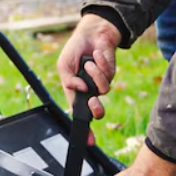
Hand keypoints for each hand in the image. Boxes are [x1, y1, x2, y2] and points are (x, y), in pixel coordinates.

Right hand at [57, 14, 120, 143]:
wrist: (92, 34)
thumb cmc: (75, 50)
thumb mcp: (64, 66)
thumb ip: (68, 80)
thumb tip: (79, 89)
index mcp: (75, 93)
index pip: (79, 115)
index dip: (85, 130)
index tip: (89, 141)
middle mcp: (89, 92)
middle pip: (97, 111)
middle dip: (96, 109)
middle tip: (93, 102)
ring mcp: (100, 84)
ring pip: (102, 90)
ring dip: (95, 74)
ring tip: (88, 62)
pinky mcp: (111, 74)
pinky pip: (108, 76)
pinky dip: (101, 64)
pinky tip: (96, 55)